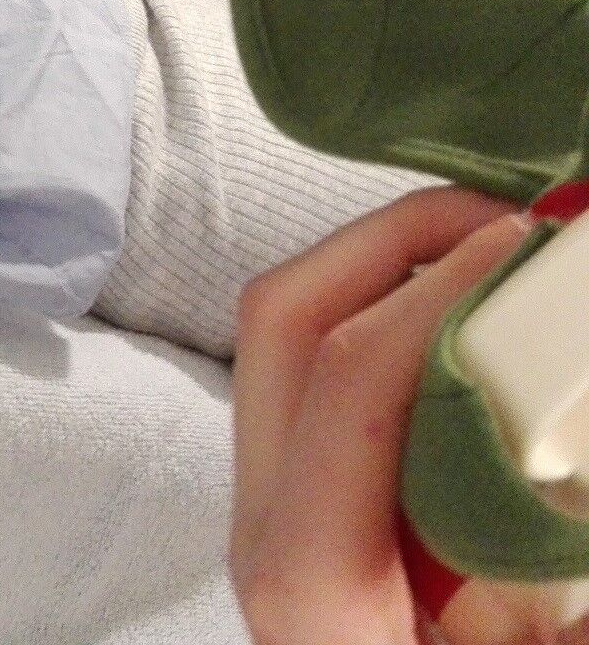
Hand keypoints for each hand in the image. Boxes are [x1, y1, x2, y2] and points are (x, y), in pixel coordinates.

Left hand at [230, 186, 528, 643]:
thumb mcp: (533, 641)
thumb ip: (549, 570)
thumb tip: (563, 499)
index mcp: (314, 585)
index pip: (344, 386)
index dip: (440, 293)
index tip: (542, 246)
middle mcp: (270, 532)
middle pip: (285, 323)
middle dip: (400, 243)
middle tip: (529, 227)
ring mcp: (279, 512)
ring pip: (293, 335)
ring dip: (398, 269)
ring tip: (519, 260)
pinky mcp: (311, 509)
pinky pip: (330, 380)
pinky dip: (404, 322)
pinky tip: (491, 325)